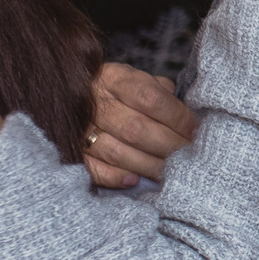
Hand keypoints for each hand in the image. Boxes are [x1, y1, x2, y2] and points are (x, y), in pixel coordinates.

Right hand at [81, 63, 199, 187]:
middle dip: (168, 146)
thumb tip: (187, 114)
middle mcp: (94, 103)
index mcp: (114, 79)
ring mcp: (79, 129)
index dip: (177, 117)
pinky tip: (134, 181)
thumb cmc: (112, 89)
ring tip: (169, 172)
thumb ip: (159, 91)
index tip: (195, 131)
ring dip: (149, 165)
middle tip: (188, 156)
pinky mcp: (71, 152)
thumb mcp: (134, 78)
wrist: (63, 92)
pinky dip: (115, 177)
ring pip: (117, 152)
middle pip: (136, 129)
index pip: (150, 98)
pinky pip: (93, 169)